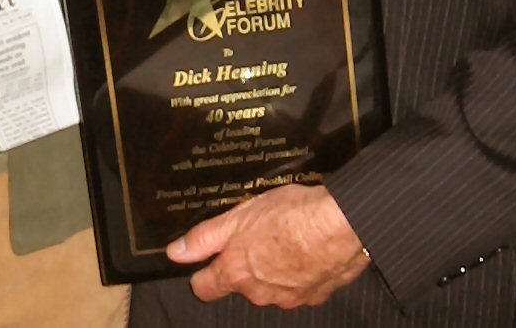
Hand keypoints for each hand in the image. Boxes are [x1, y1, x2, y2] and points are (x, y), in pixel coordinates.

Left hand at [167, 184, 368, 308]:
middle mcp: (260, 294)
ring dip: (272, 267)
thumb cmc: (289, 216)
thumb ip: (205, 238)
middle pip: (241, 285)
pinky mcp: (315, 295)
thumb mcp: (239, 217)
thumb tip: (175, 252)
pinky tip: (305, 246)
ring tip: (283, 235)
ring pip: (271, 286)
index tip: (206, 260)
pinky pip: (299, 286)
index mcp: (237, 274)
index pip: (205, 287)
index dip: (202, 273)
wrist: (340, 226)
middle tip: (254, 234)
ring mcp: (289, 298)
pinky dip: (299, 270)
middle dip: (243, 264)